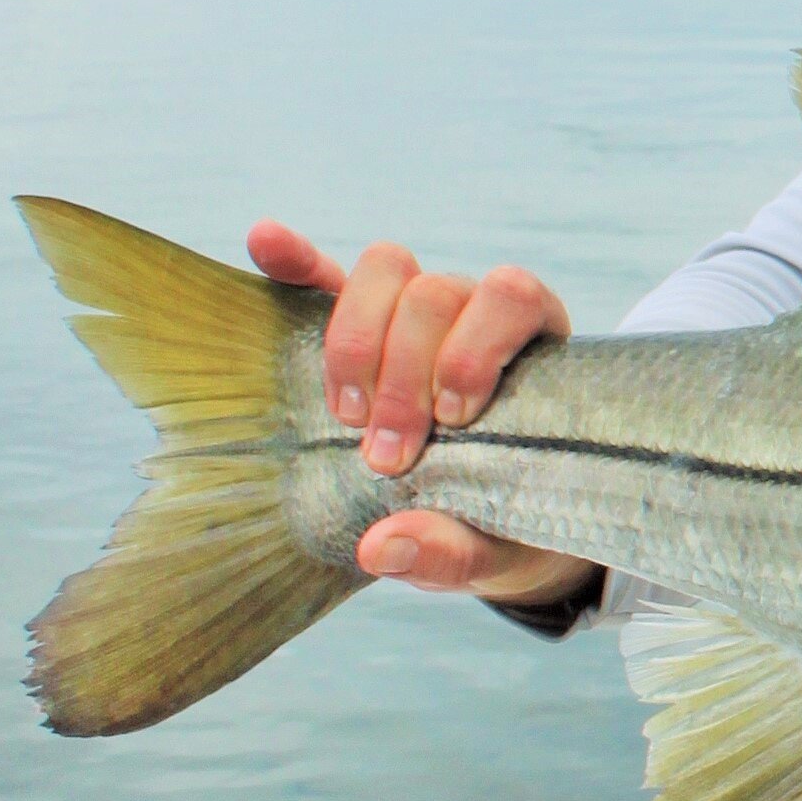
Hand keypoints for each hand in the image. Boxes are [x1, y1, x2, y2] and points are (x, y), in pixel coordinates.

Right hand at [247, 223, 596, 605]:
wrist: (492, 526)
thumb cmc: (507, 528)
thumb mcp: (497, 553)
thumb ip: (452, 552)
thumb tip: (383, 548)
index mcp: (534, 345)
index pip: (512, 297)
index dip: (472, 351)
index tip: (451, 424)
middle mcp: (477, 313)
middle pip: (437, 291)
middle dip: (404, 373)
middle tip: (388, 455)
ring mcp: (415, 316)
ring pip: (387, 270)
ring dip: (358, 340)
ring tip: (348, 414)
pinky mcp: (362, 330)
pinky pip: (327, 278)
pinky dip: (297, 262)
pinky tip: (267, 247)